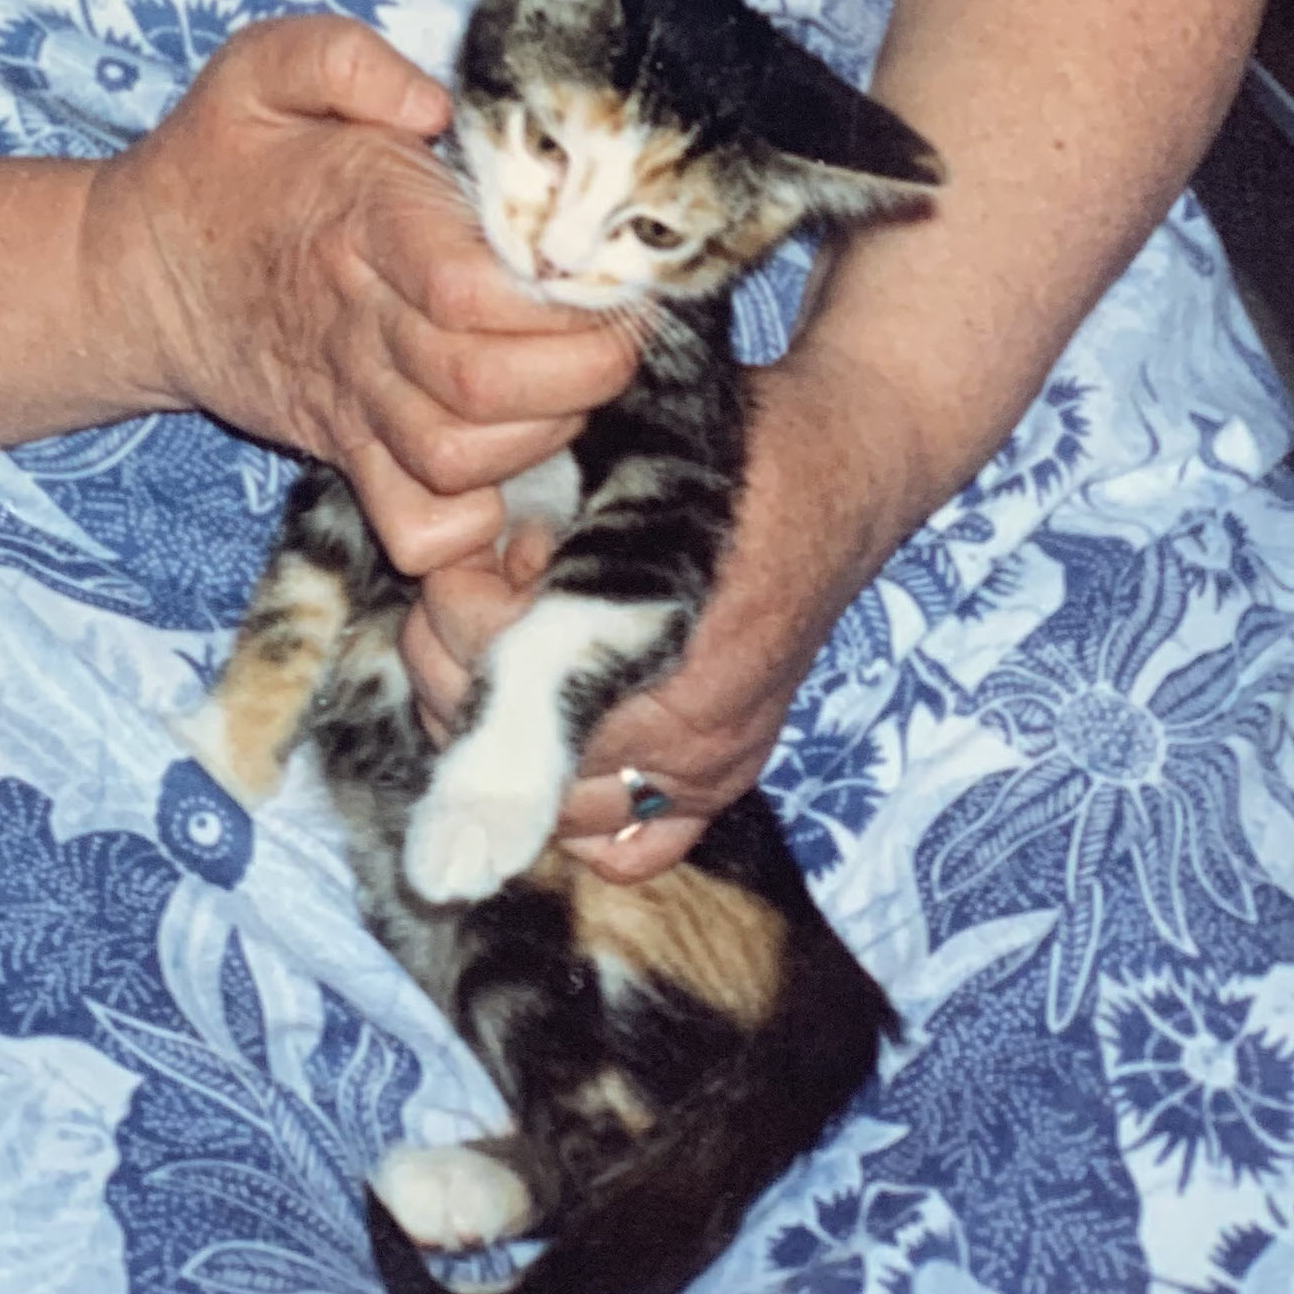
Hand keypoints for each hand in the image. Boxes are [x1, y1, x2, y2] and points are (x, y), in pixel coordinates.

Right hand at [82, 15, 636, 575]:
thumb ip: (342, 60)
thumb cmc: (226, 158)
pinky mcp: (344, 449)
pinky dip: (474, 522)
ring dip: (542, 434)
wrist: (143, 269)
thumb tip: (432, 103)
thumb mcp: (263, 68)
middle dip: (580, 370)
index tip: (605, 272)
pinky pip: (414, 525)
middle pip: (482, 384)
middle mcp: (357, 321)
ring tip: (573, 382)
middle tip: (620, 331)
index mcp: (358, 221)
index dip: (554, 297)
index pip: (467, 288)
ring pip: (460, 459)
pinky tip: (512, 466)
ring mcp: (349, 397)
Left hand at [404, 347, 926, 881]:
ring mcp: (707, 770)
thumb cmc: (729, 444)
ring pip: (548, 811)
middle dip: (459, 665)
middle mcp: (685, 733)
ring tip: (506, 648)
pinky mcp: (721, 779)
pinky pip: (627, 849)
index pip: (498, 667)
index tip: (474, 549)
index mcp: (655, 633)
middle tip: (478, 594)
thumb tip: (452, 528)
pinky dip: (573, 810)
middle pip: (506, 752)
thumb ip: (539, 498)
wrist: (841, 469)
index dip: (457, 601)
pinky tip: (555, 732)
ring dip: (498, 731)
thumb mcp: (628, 448)